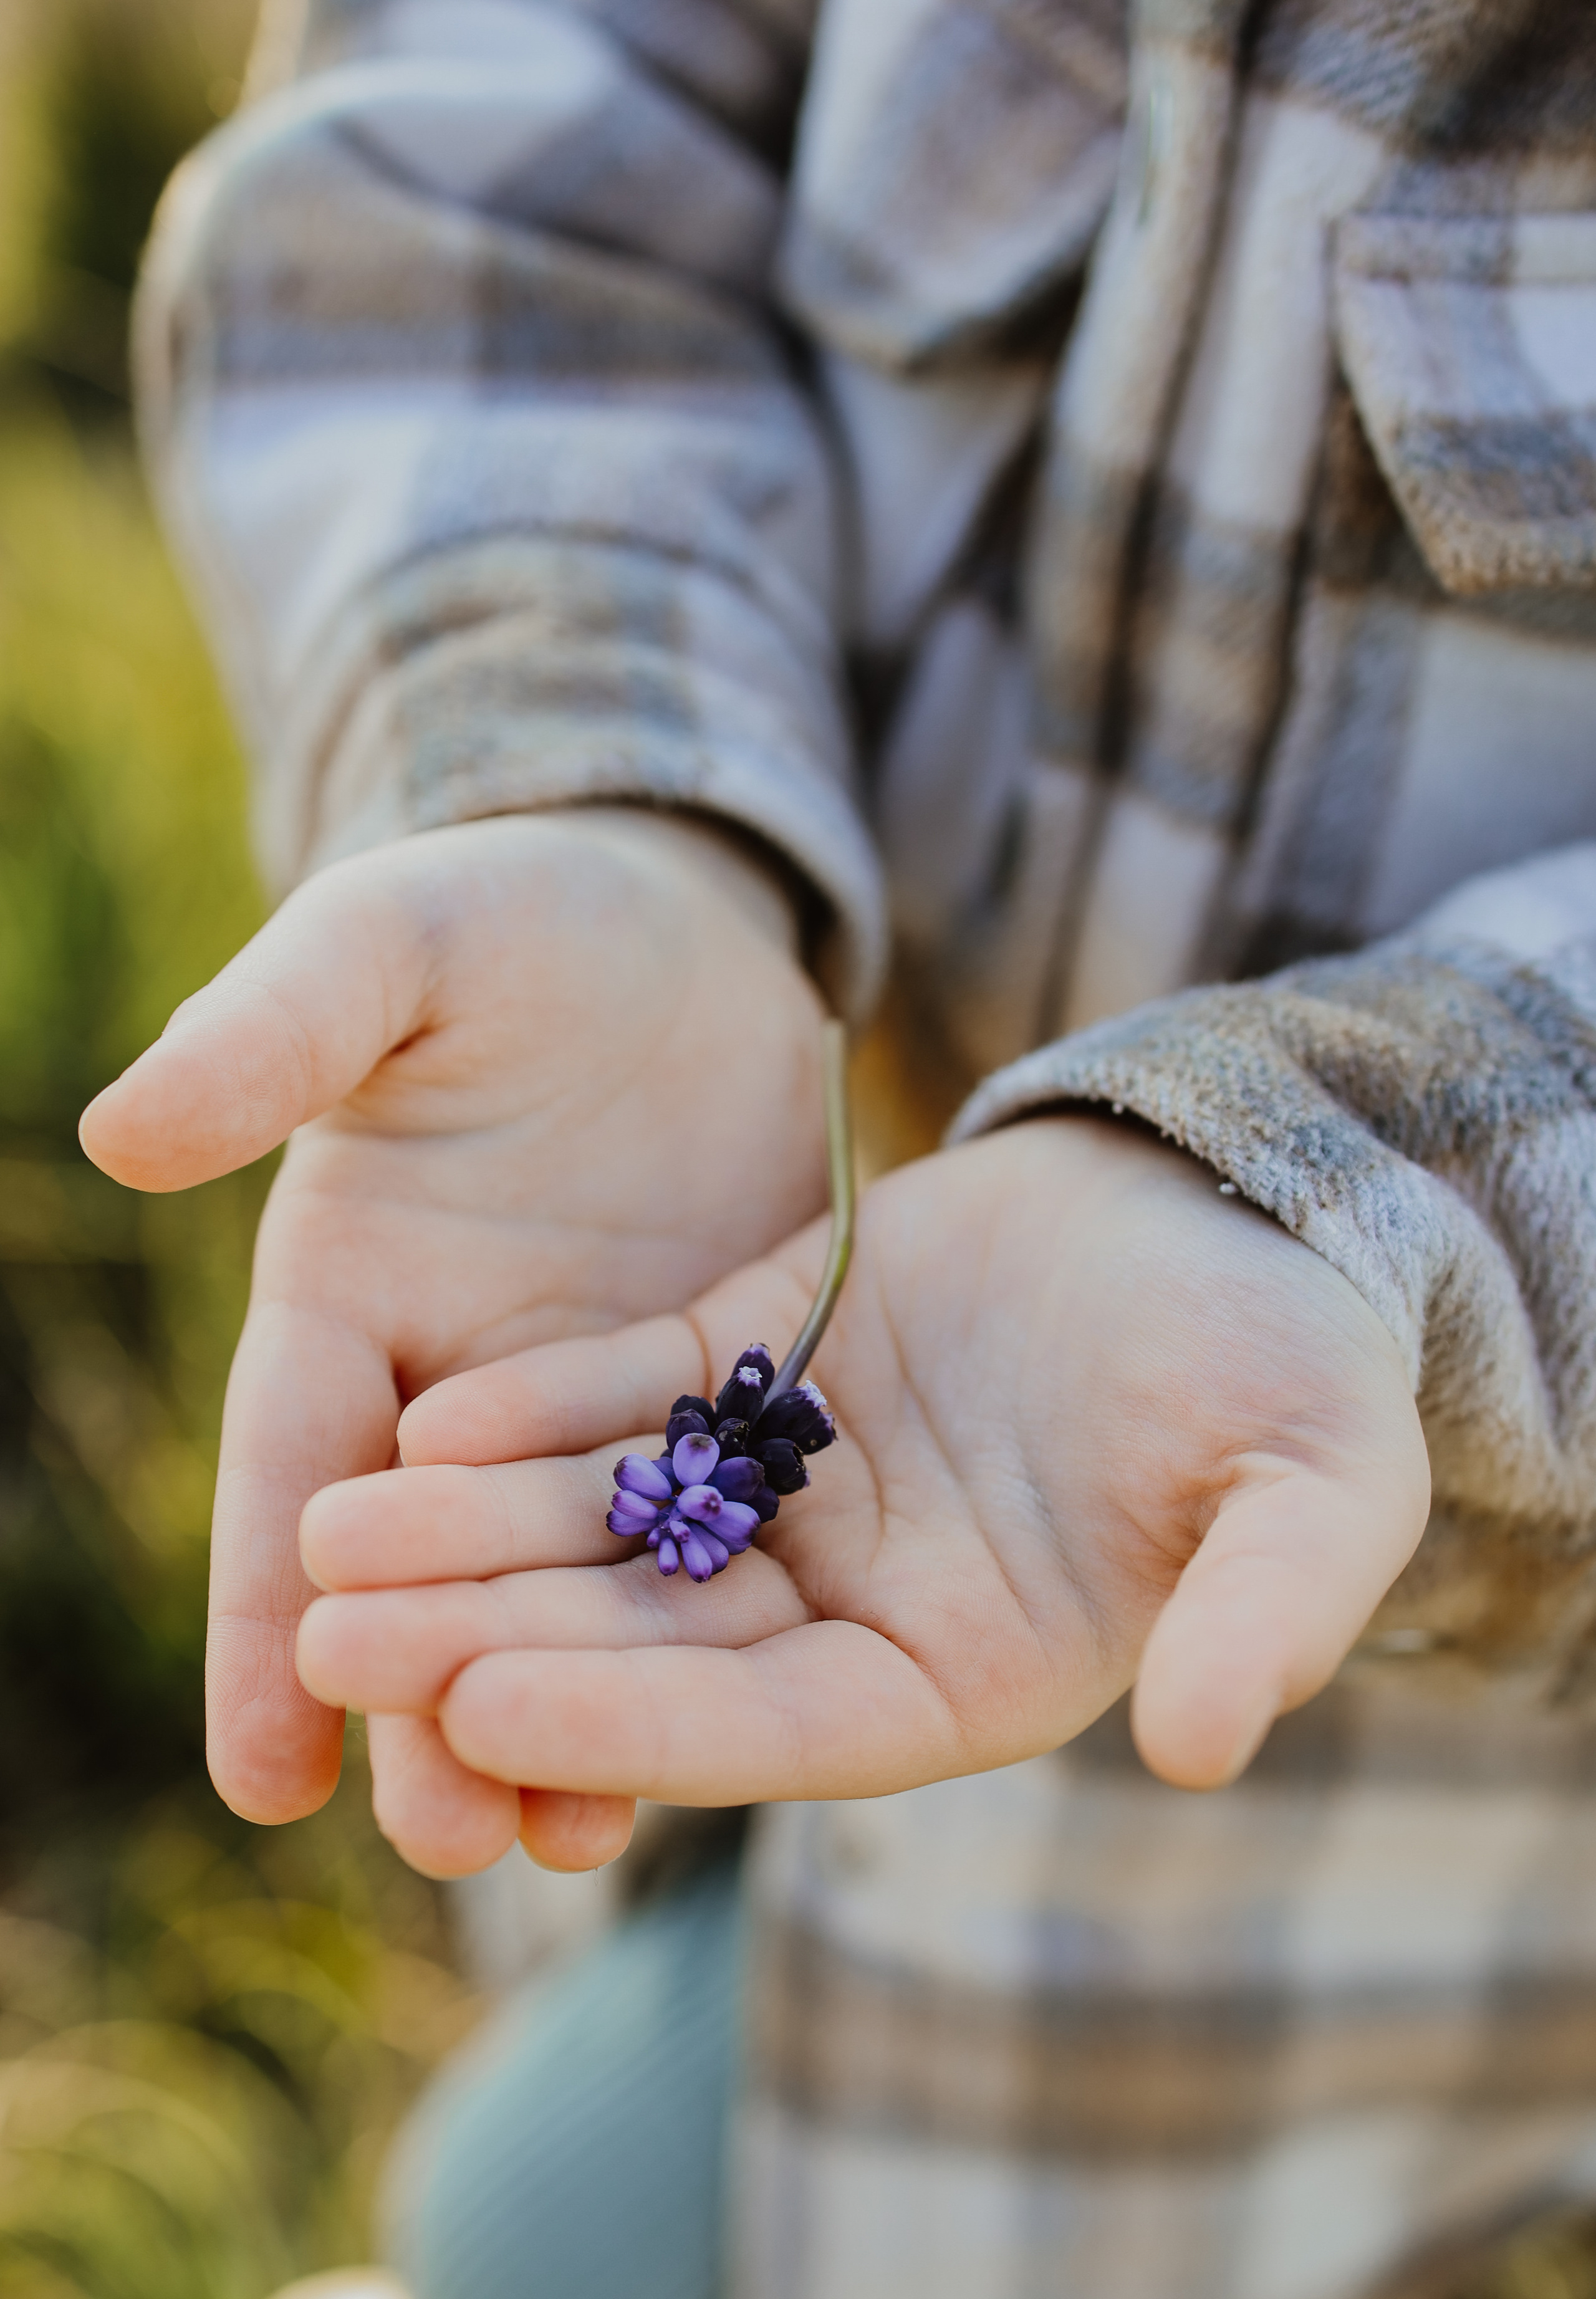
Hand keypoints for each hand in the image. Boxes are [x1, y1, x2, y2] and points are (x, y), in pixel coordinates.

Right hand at [79, 809, 825, 1861]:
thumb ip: (277, 1032)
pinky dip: (684, 1634)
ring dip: (557, 1707)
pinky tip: (709, 1746)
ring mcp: (587, 1399)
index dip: (267, 1620)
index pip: (294, 1477)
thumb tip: (124, 1132)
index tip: (256, 1773)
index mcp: (349, 1295)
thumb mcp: (393, 949)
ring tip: (567, 1846)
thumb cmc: (512, 917)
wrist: (676, 922)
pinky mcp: (711, 1392)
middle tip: (444, 1839)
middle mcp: (455, 1380)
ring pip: (558, 1581)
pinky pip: (689, 1534)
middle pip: (429, 1568)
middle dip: (427, 1700)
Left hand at [293, 1116, 1430, 1852]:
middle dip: (493, 1635)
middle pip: (649, 1638)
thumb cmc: (1297, 1369)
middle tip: (333, 1637)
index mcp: (959, 1673)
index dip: (635, 1721)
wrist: (1234, 1213)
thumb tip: (1212, 1747)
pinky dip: (537, 1408)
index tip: (489, 1705)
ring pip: (610, 1523)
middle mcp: (850, 1602)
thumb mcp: (1315, 1485)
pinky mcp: (761, 1366)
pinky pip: (633, 1397)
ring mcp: (794, 1485)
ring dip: (473, 1530)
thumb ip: (1270, 1610)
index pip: (772, 1728)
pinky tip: (426, 1417)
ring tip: (325, 1532)